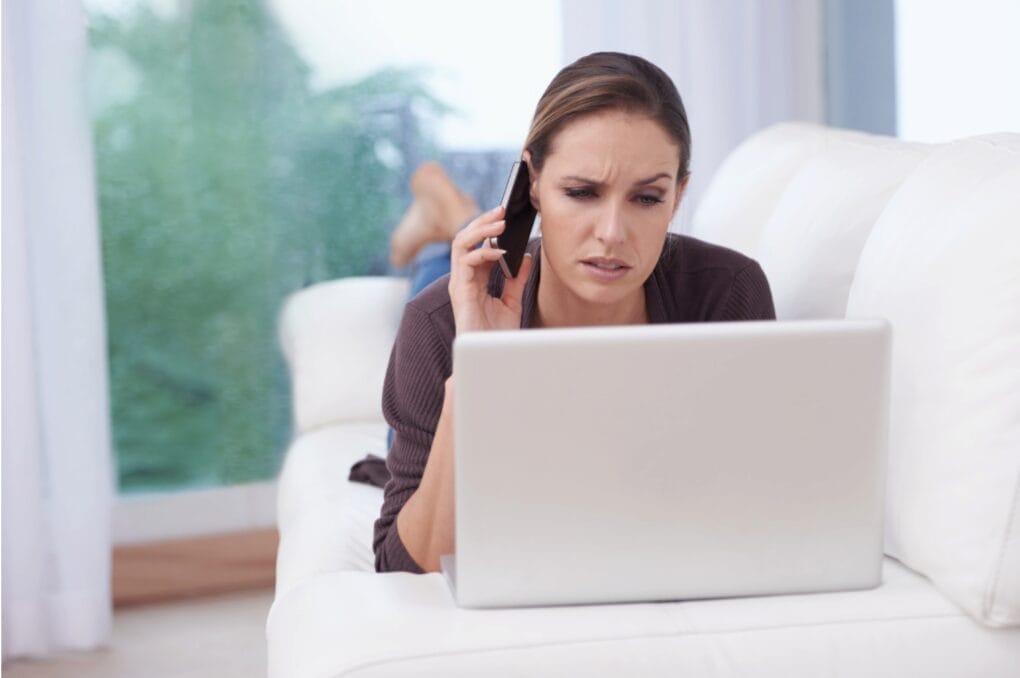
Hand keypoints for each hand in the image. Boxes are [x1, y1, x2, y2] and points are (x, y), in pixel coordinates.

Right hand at [448, 205, 533, 334]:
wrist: (491, 359)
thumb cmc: (497, 335)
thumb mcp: (513, 302)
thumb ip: (517, 279)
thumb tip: (526, 257)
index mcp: (473, 279)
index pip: (476, 244)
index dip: (489, 228)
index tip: (507, 216)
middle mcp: (463, 279)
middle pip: (465, 238)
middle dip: (482, 221)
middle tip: (502, 210)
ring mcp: (459, 284)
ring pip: (461, 244)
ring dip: (480, 229)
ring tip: (499, 222)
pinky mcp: (460, 292)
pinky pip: (466, 262)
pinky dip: (483, 252)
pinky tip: (500, 252)